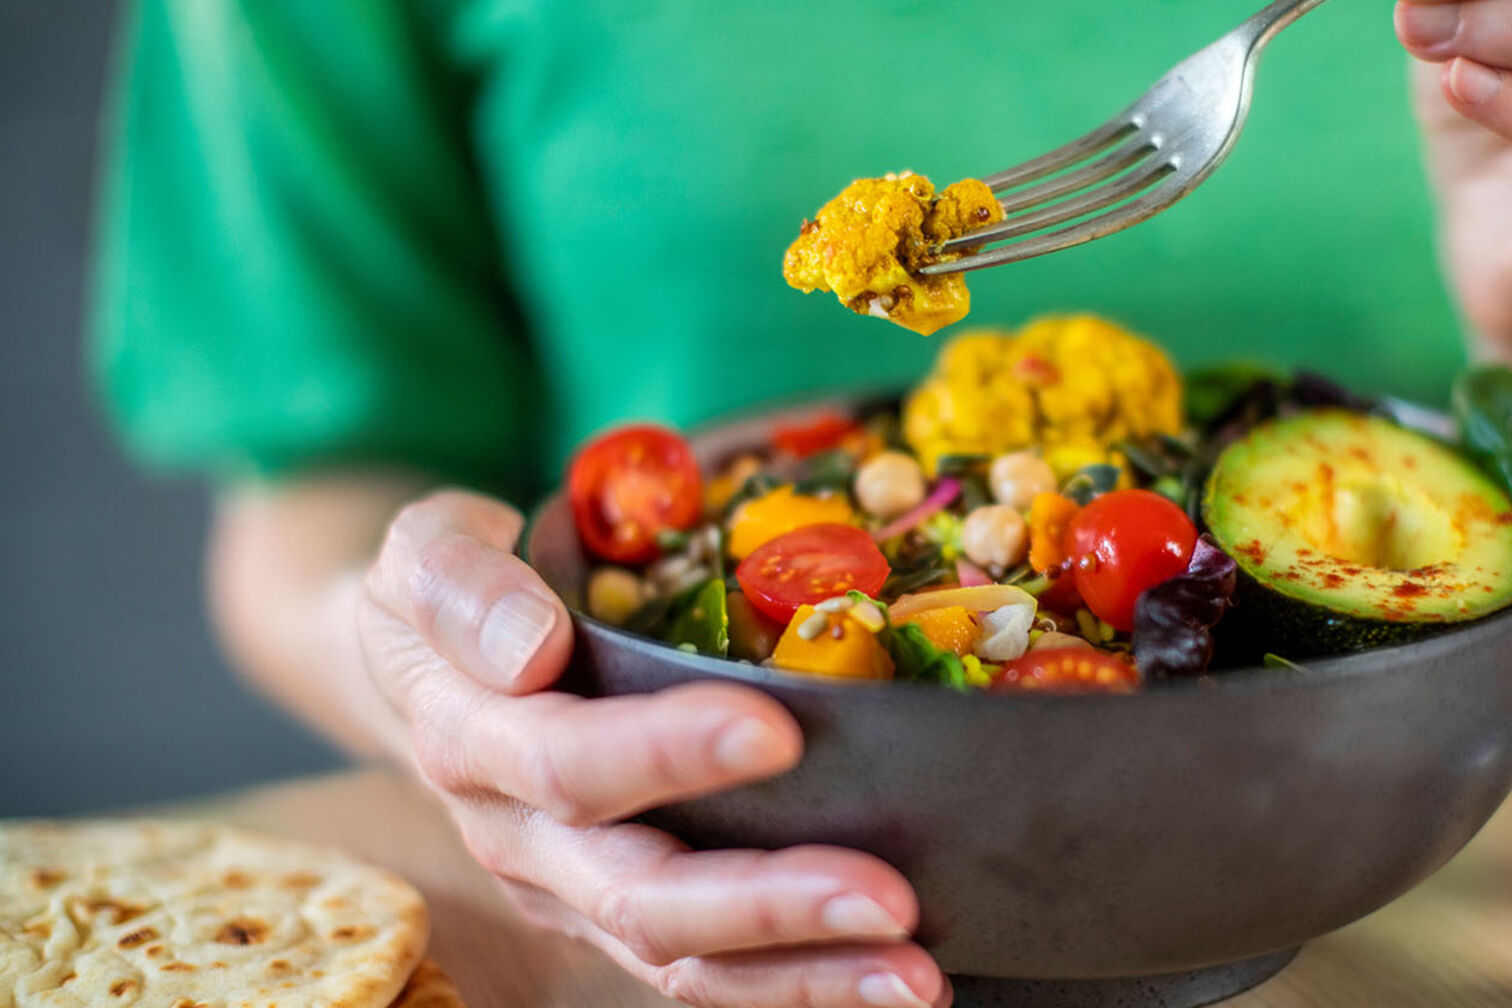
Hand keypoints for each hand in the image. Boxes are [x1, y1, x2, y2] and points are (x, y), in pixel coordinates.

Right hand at [359, 490, 949, 1007]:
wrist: (420, 673)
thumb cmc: (454, 594)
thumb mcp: (422, 552)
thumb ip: (460, 587)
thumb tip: (530, 647)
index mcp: (472, 742)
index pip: (568, 761)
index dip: (666, 753)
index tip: (778, 733)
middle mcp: (521, 839)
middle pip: (639, 895)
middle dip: (766, 904)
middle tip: (888, 897)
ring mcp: (571, 894)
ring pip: (683, 961)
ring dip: (804, 973)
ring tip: (912, 972)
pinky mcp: (618, 921)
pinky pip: (708, 977)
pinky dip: (800, 986)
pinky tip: (893, 981)